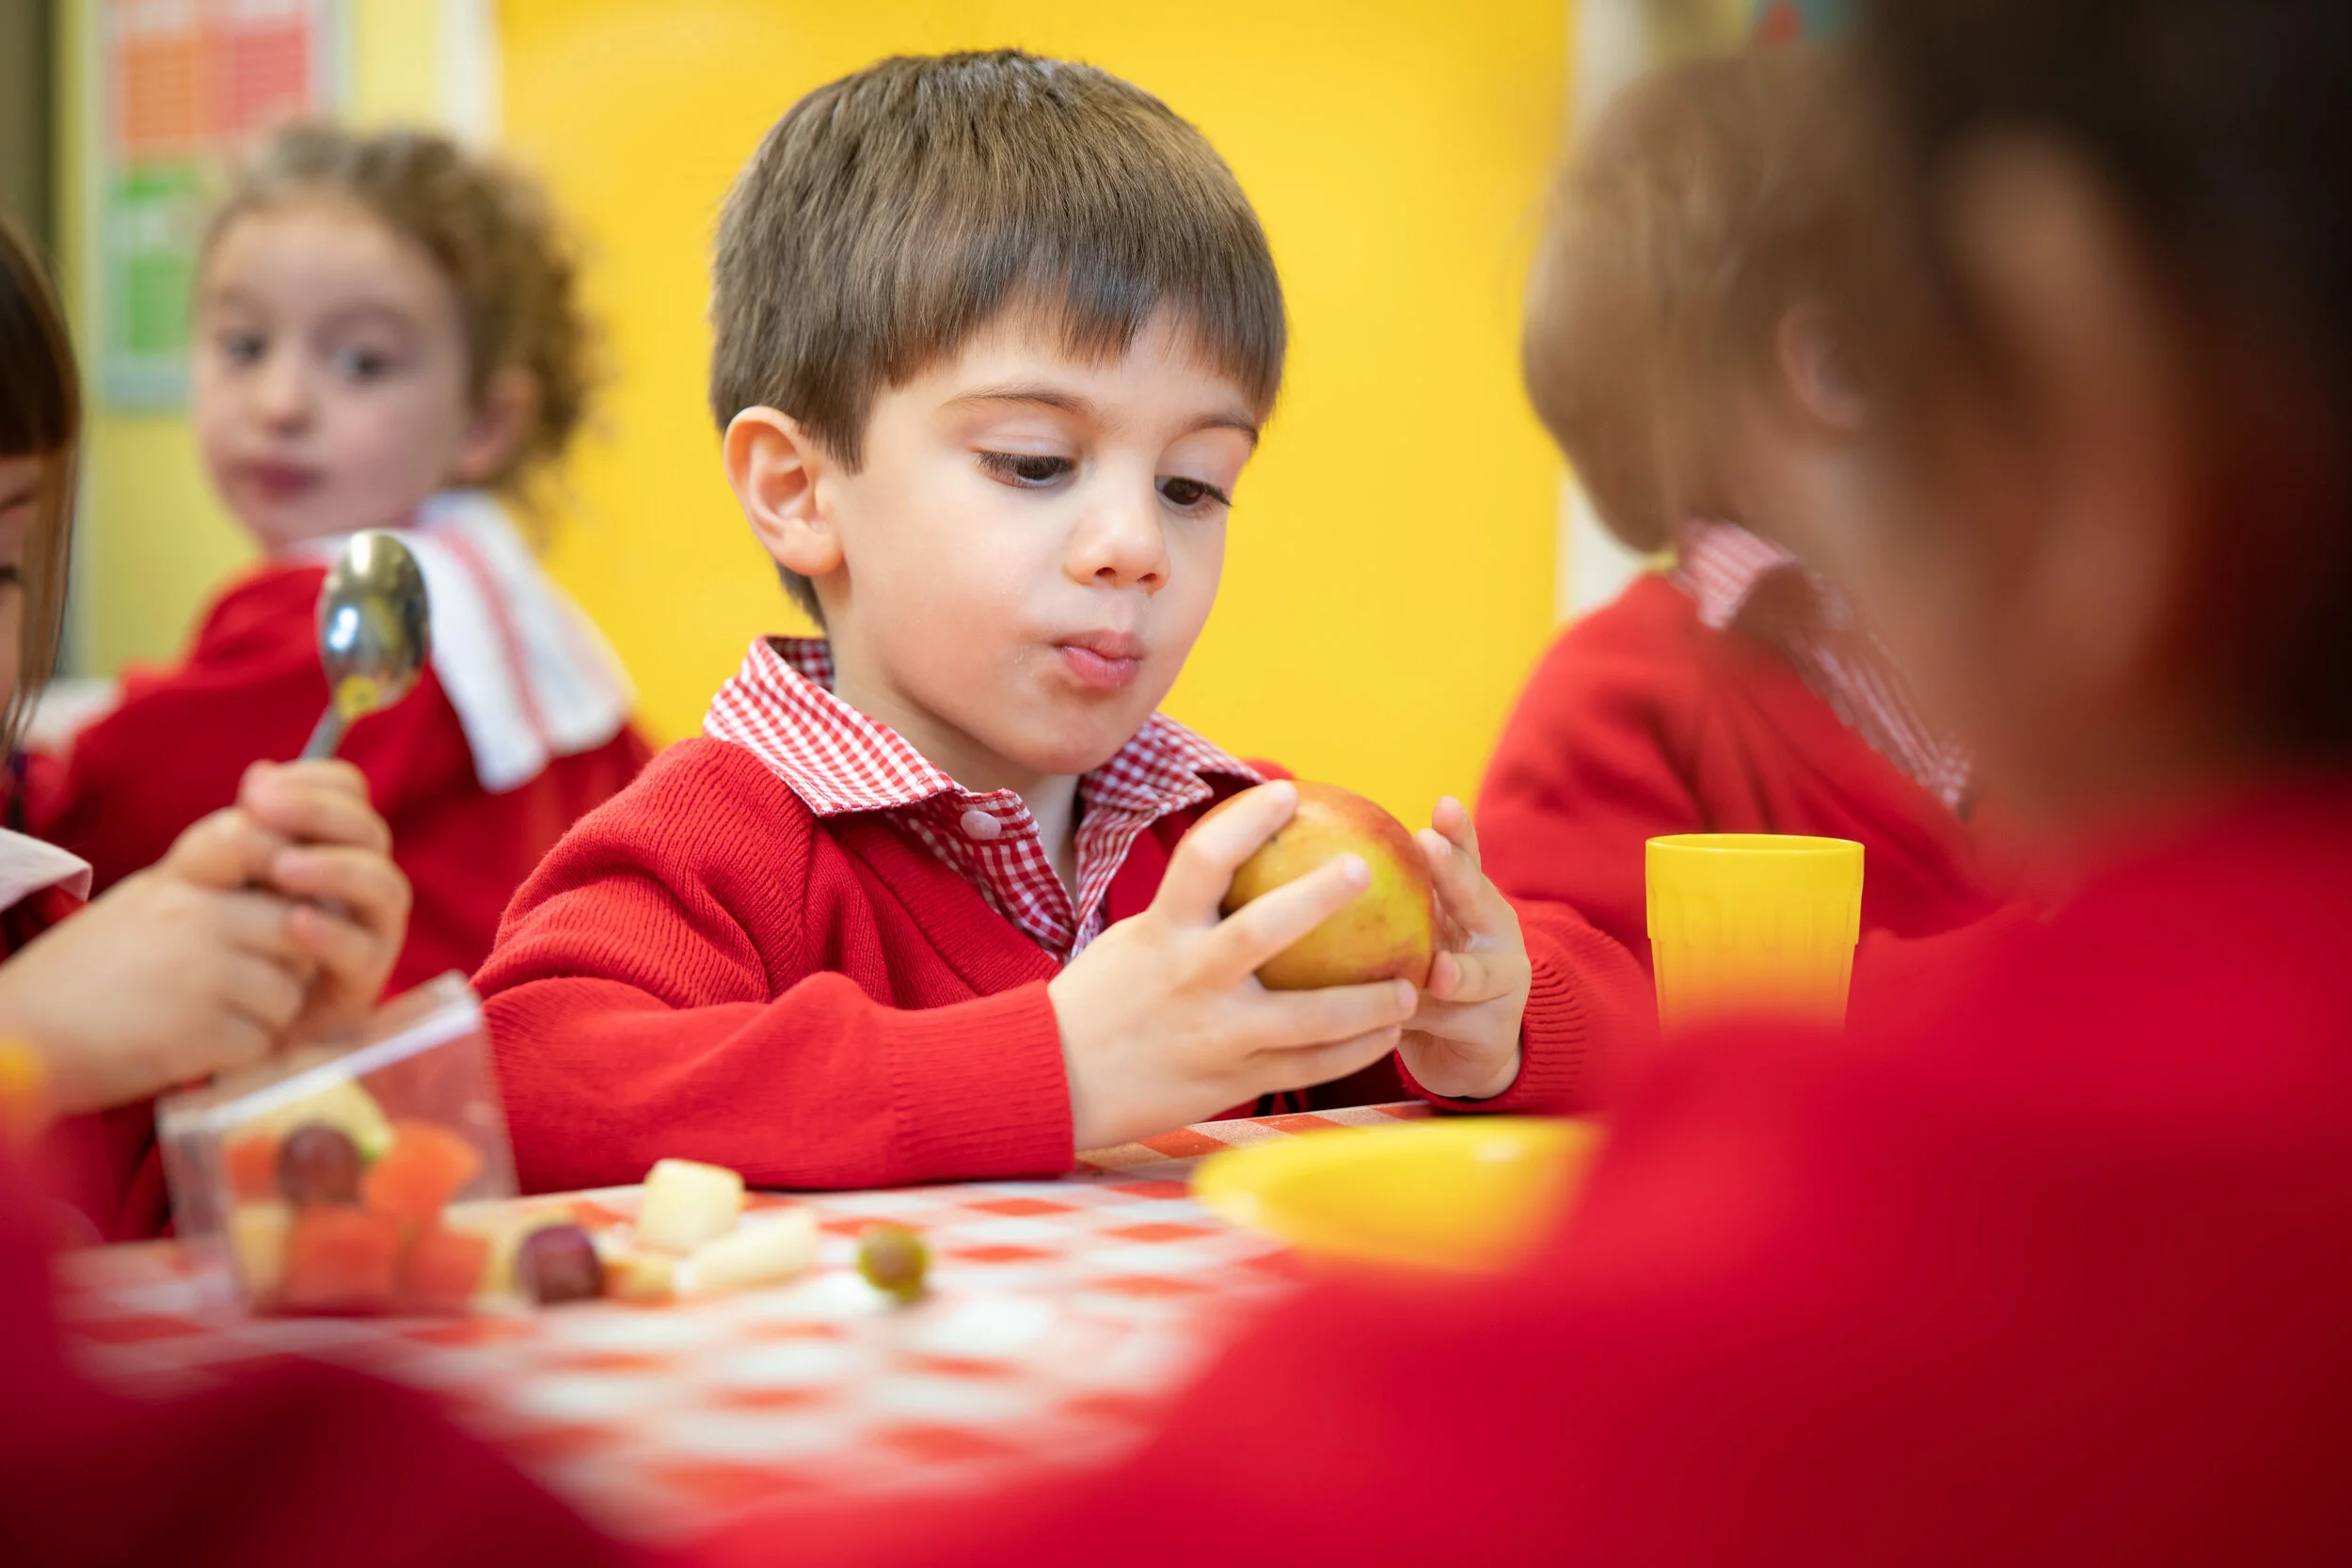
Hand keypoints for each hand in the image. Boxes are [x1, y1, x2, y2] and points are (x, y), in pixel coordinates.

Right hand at [0, 872, 313, 1116]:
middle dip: (290, 967)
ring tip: (213, 1021)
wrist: (14, 1033)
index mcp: (181, 879)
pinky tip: (195, 1050)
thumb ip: (213, 887)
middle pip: (300, 935)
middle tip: (250, 989)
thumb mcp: (145, 904)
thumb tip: (296, 889)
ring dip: (265, 1018)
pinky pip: (259, 1043)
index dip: (292, 886)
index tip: (283, 917)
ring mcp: (197, 972)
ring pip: (287, 995)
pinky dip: (237, 1055)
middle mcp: (195, 916)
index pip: (272, 851)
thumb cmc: (84, 974)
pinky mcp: (193, 1031)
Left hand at [216, 760, 410, 1034]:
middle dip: (321, 815)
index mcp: (329, 843)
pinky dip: (332, 932)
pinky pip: (363, 951)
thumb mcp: (208, 875)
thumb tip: (262, 774)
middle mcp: (361, 880)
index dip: (314, 784)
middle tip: (264, 812)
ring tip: (283, 867)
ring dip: (337, 870)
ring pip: (385, 887)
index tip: (255, 790)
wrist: (197, 1011)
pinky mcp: (362, 982)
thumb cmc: (211, 932)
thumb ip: (235, 830)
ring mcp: (370, 930)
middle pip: (370, 832)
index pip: (348, 793)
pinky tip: (294, 922)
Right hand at [1049, 781, 1419, 1149]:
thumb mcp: (1133, 943)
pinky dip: (1354, 1050)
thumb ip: (1188, 914)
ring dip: (1368, 1001)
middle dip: (1320, 896)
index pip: (1205, 857)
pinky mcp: (1231, 1080)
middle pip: (1265, 929)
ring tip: (1410, 986)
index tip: (1287, 792)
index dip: (1247, 818)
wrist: (1051, 1084)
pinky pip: (1309, 1066)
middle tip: (1367, 870)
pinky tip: (1387, 1035)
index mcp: (1161, 933)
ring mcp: (1215, 1035)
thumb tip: (1248, 867)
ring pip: (1309, 1017)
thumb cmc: (1098, 1005)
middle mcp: (1190, 979)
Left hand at [1397, 797, 1528, 1099]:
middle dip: (1455, 874)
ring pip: (1479, 974)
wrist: (1464, 1050)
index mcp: (1473, 901)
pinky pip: (1453, 1024)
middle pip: (1478, 899)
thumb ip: (1382, 900)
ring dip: (1459, 973)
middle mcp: (1495, 933)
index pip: (1466, 858)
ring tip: (1440, 970)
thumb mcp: (1411, 934)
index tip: (1442, 805)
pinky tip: (1397, 1023)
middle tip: (1427, 848)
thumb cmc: (1424, 974)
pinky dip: (1425, 1022)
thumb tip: (1306, 859)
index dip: (1458, 832)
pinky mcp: (1493, 1029)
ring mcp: (1502, 981)